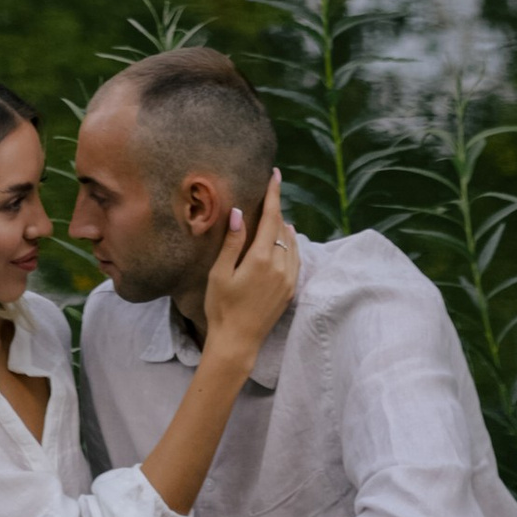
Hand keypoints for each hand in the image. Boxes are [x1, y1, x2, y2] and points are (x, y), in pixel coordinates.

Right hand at [200, 169, 297, 368]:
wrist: (238, 342)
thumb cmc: (221, 307)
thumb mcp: (219, 273)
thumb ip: (232, 242)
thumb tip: (239, 212)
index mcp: (261, 259)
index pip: (271, 218)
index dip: (273, 195)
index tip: (275, 175)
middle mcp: (280, 266)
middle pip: (281, 227)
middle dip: (276, 208)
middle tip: (270, 192)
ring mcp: (288, 279)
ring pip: (291, 242)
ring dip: (283, 225)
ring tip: (274, 214)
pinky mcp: (290, 289)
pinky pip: (296, 257)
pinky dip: (292, 243)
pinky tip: (286, 238)